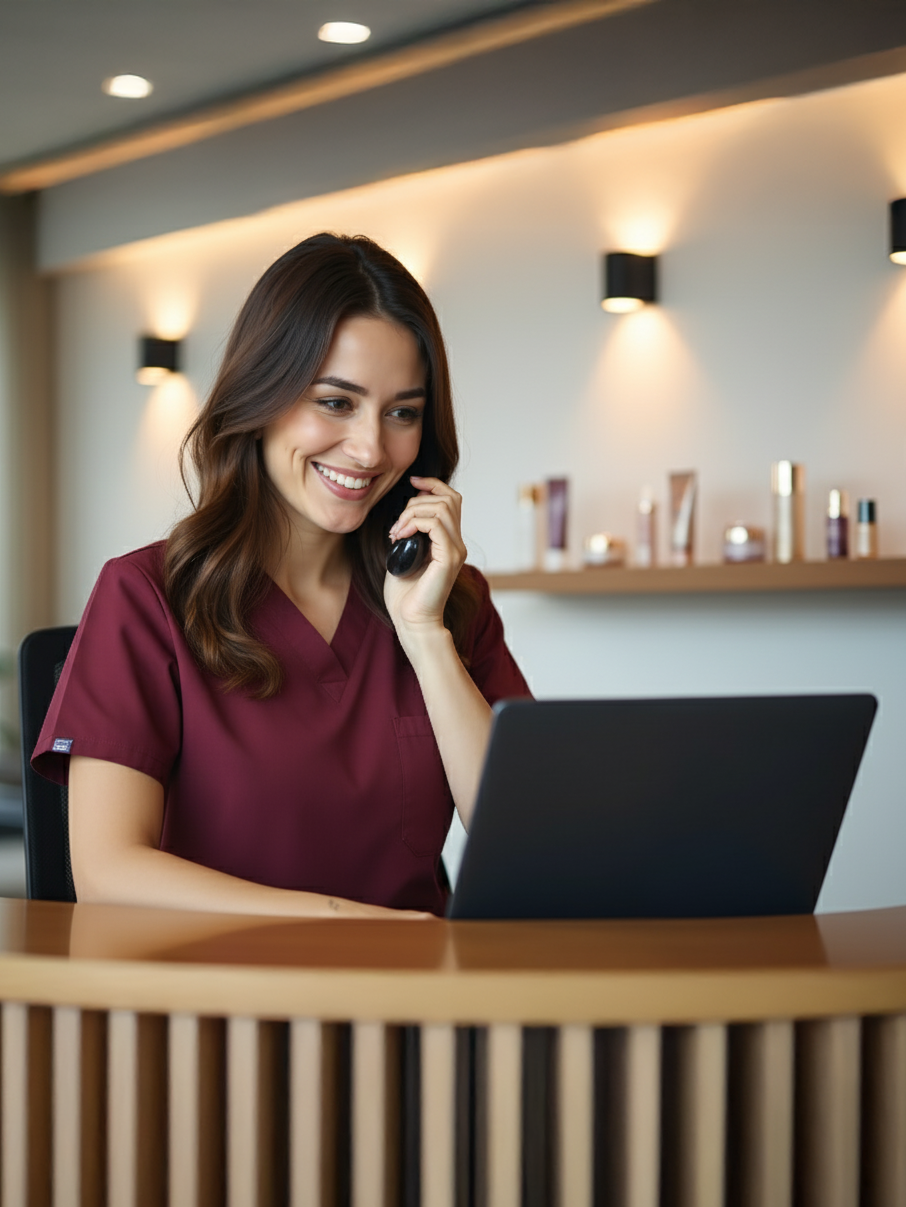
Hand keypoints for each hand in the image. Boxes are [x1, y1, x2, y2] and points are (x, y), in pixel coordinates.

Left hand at [384, 476, 465, 644]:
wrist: (412, 621)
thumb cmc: (405, 595)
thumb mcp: (404, 554)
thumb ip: (409, 533)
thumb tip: (405, 512)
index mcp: (449, 541)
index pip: (451, 499)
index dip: (432, 485)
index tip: (411, 482)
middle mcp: (457, 544)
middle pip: (448, 498)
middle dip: (417, 501)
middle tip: (397, 524)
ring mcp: (455, 550)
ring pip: (442, 507)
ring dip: (413, 512)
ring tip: (397, 531)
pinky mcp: (449, 558)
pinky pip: (434, 524)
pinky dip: (414, 523)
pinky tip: (400, 536)